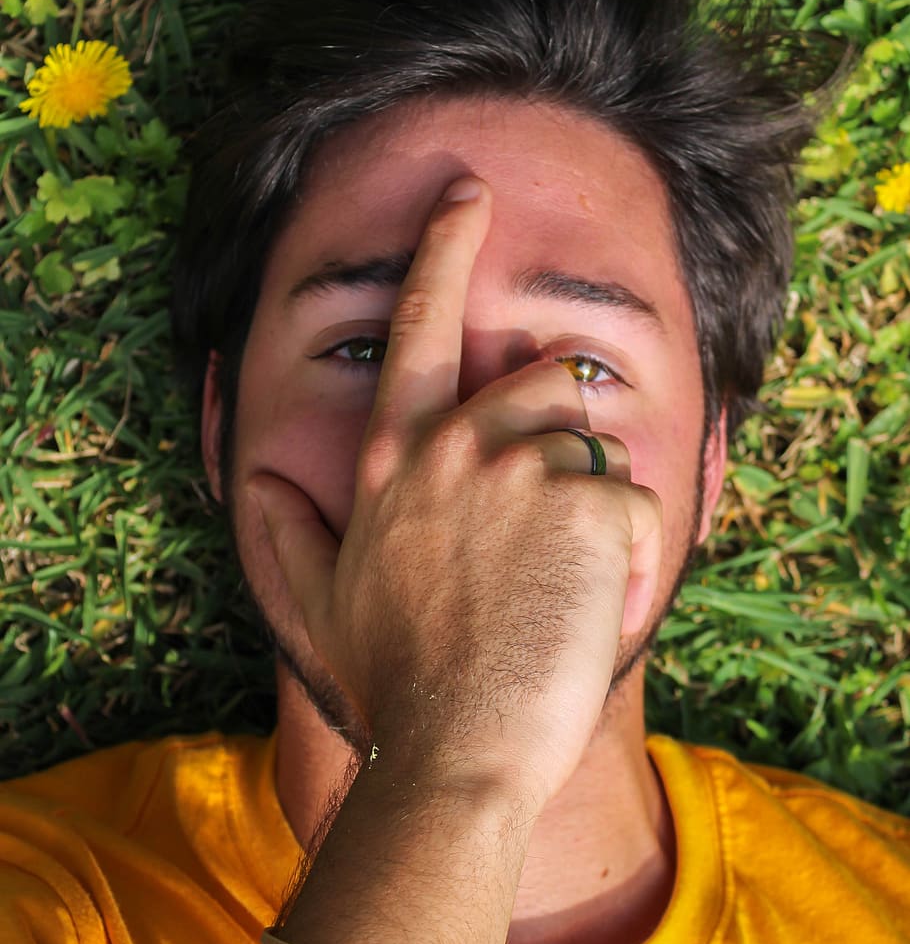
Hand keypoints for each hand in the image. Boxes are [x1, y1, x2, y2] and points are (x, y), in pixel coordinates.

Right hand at [248, 177, 661, 813]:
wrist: (456, 753)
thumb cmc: (392, 683)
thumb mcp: (318, 604)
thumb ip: (284, 533)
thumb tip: (249, 484)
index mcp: (394, 458)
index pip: (420, 322)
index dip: (447, 245)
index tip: (470, 190)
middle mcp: (455, 445)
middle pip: (541, 379)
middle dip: (559, 432)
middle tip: (548, 523)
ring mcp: (521, 470)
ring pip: (591, 440)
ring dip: (592, 503)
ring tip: (563, 583)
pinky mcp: (585, 505)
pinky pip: (634, 500)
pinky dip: (629, 555)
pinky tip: (595, 607)